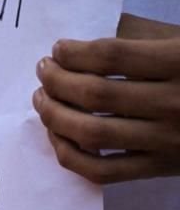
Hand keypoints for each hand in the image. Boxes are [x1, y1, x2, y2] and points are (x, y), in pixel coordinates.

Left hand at [33, 14, 179, 183]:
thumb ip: (142, 38)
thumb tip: (83, 45)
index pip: (111, 56)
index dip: (74, 52)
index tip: (58, 48)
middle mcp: (175, 103)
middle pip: (95, 93)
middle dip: (57, 80)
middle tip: (43, 71)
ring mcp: (167, 141)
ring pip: (92, 133)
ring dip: (54, 116)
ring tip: (41, 99)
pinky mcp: (161, 169)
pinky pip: (102, 171)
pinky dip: (69, 155)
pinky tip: (57, 136)